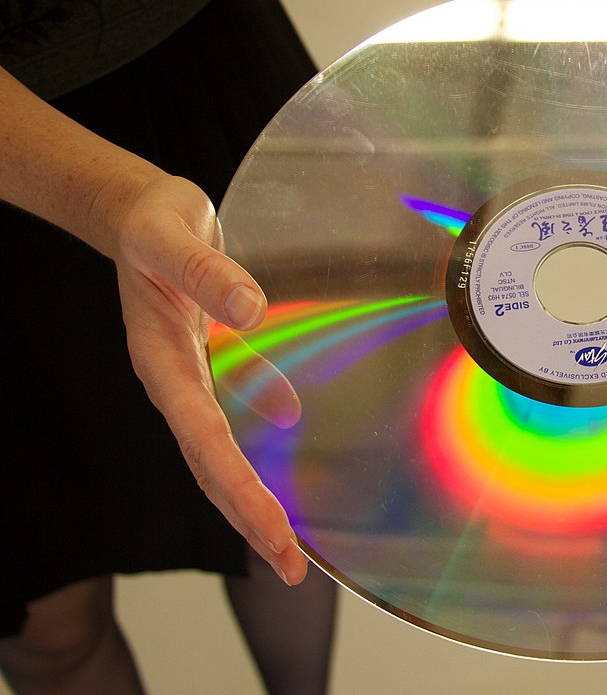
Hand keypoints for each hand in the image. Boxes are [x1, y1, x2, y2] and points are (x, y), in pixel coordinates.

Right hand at [114, 175, 308, 584]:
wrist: (139, 212)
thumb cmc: (152, 222)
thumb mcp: (172, 236)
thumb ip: (207, 273)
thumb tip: (253, 309)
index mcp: (162, 361)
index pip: (204, 441)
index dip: (239, 490)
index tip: (273, 532)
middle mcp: (177, 380)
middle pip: (212, 466)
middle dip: (249, 520)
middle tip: (291, 570)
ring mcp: (193, 377)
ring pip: (222, 453)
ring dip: (254, 499)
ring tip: (288, 547)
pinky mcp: (212, 363)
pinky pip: (237, 418)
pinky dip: (260, 451)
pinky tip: (292, 463)